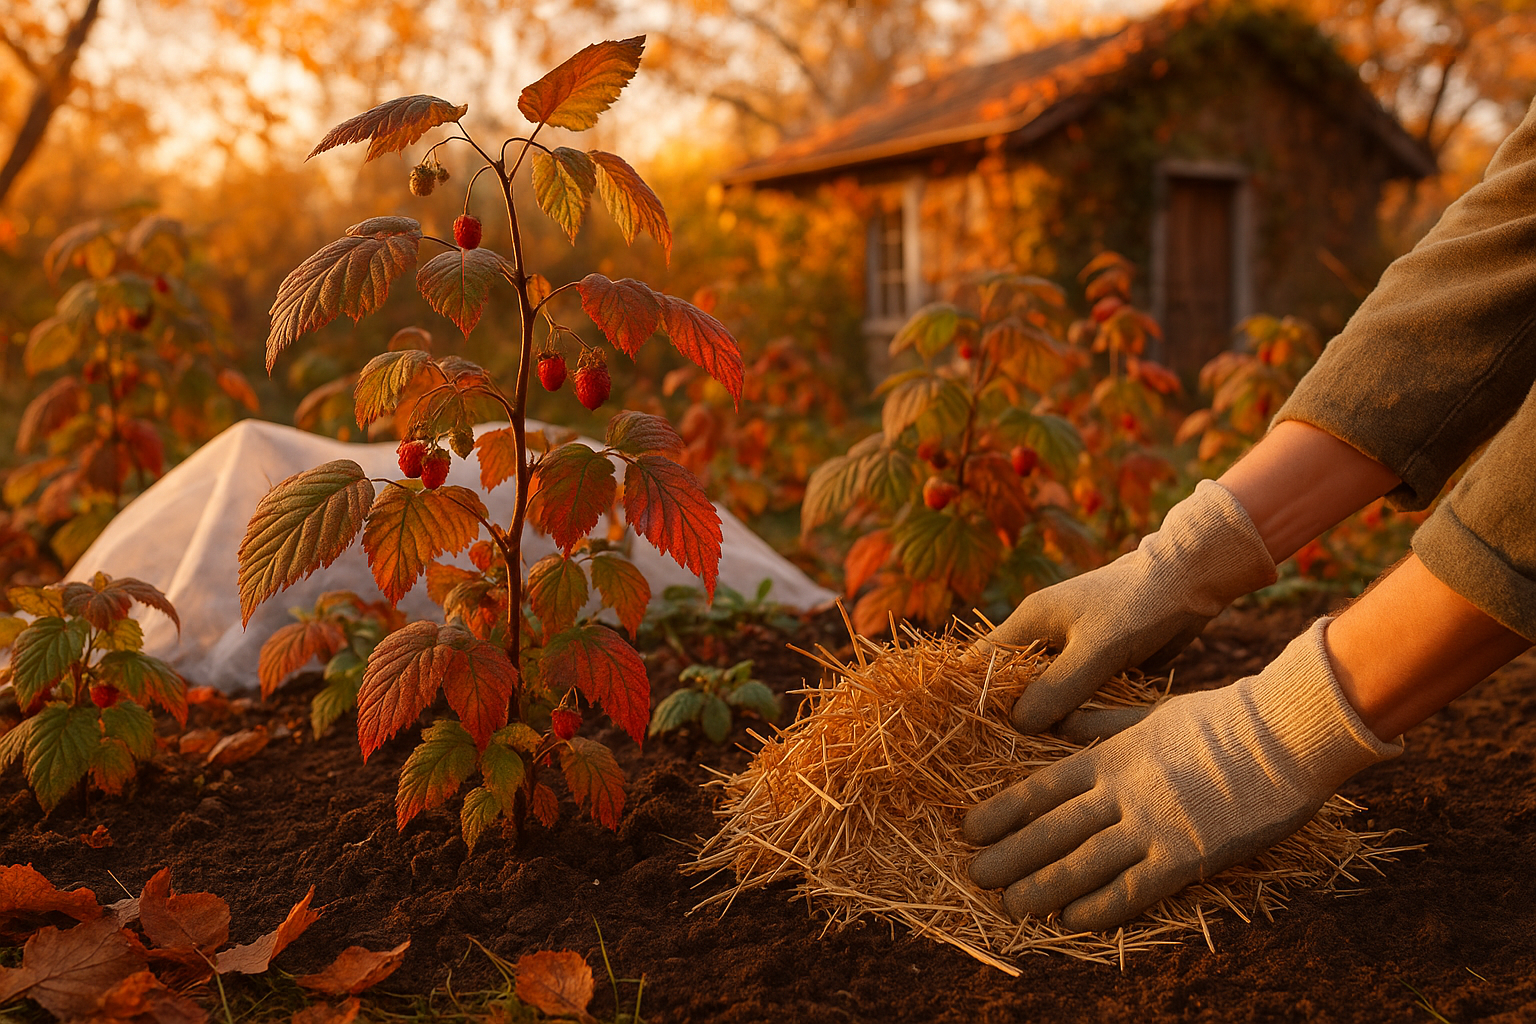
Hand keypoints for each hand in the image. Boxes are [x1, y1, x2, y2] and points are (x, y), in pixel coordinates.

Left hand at [963, 619, 1400, 931]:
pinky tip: (1072, 921)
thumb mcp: (1148, 713)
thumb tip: (1055, 722)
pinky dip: (1100, 906)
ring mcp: (1153, 824)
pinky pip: (1134, 888)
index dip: (1004, 811)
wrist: (1282, 732)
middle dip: (1011, 854)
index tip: (972, 828)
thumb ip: (1100, 724)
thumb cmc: (1220, 720)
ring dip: (1042, 886)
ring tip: (1009, 904)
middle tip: (976, 874)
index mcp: (1112, 755)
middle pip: (1053, 828)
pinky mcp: (1186, 854)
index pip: (1043, 787)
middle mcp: (1122, 791)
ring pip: (1083, 862)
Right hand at [981, 480, 1274, 733]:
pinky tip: (1081, 739)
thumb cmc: (1140, 606)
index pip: (981, 658)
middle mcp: (1045, 632)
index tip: (970, 731)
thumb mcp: (1097, 651)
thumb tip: (1017, 724)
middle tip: (1010, 753)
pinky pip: (1078, 693)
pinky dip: (1077, 712)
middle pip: (1013, 680)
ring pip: (1047, 690)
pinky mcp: (1099, 659)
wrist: (1191, 581)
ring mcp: (1072, 647)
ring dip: (1049, 716)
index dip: (972, 692)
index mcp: (1031, 619)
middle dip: (1012, 713)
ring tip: (1045, 752)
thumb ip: (1058, 688)